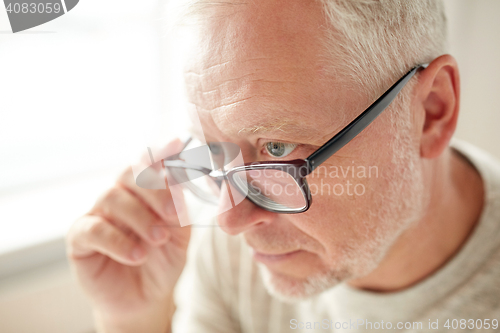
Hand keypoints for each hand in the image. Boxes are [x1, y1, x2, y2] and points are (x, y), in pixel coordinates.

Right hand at [66, 139, 189, 331]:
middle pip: (129, 175)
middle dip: (154, 190)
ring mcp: (97, 214)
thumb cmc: (162, 261)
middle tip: (172, 214)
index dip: (160, 153)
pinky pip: (93, 229)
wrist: (145, 299)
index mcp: (144, 192)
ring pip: (111, 197)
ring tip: (158, 240)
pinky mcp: (80, 238)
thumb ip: (178, 207)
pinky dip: (118, 240)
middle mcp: (119, 196)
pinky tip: (137, 255)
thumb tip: (178, 179)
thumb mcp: (179, 234)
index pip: (148, 164)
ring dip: (139, 217)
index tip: (176, 145)